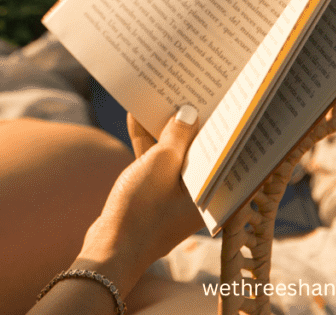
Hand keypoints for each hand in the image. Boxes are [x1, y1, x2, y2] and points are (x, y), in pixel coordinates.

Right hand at [76, 106, 203, 292]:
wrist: (111, 246)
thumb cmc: (142, 209)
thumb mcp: (160, 165)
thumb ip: (176, 137)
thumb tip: (189, 112)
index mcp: (213, 194)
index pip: (224, 153)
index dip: (221, 125)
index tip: (219, 97)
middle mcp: (199, 194)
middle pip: (198, 150)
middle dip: (190, 120)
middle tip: (189, 90)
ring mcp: (175, 194)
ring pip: (174, 152)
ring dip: (164, 127)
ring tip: (161, 95)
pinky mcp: (155, 192)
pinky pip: (155, 160)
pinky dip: (147, 141)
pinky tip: (135, 115)